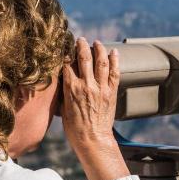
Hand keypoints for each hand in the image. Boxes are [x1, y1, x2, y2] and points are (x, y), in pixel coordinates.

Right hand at [60, 37, 129, 179]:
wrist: (92, 139)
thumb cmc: (74, 128)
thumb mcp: (63, 108)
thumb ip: (64, 92)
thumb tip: (63, 80)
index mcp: (71, 88)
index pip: (67, 63)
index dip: (66, 52)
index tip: (66, 45)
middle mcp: (86, 85)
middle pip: (84, 57)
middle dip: (82, 45)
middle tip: (81, 39)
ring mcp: (100, 88)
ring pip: (101, 61)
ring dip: (99, 49)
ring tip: (97, 43)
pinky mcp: (111, 92)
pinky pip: (115, 72)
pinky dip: (115, 60)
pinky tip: (114, 52)